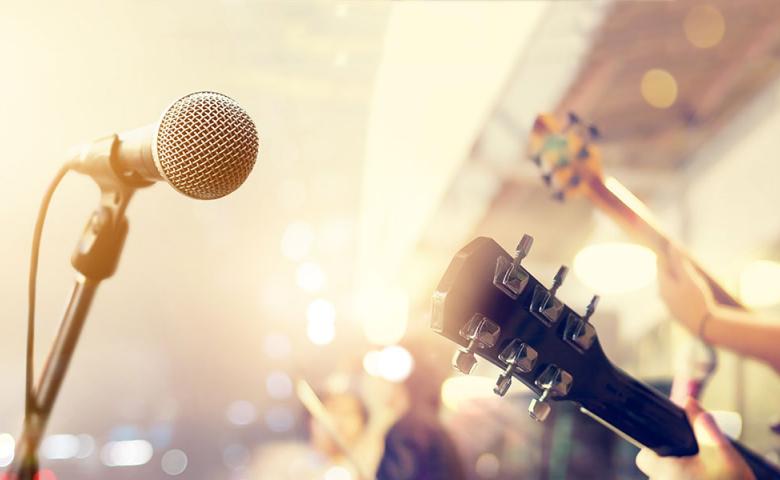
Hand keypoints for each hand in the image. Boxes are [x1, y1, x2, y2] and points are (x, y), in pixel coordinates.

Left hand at [636, 398, 754, 479]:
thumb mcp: (722, 454)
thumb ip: (704, 426)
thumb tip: (688, 402)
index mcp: (663, 472)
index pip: (644, 457)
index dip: (658, 449)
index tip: (677, 448)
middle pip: (658, 470)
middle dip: (675, 464)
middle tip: (698, 463)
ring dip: (682, 477)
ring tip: (706, 476)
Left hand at [657, 246, 713, 335]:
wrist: (704, 325)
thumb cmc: (697, 300)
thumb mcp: (689, 278)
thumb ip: (679, 262)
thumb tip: (671, 245)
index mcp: (663, 284)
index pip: (660, 263)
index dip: (666, 254)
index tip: (673, 247)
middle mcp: (662, 294)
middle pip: (666, 275)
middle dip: (674, 266)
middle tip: (683, 258)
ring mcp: (668, 304)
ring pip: (672, 286)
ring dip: (679, 279)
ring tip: (691, 273)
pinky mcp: (676, 311)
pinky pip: (677, 295)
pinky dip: (683, 290)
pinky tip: (693, 289)